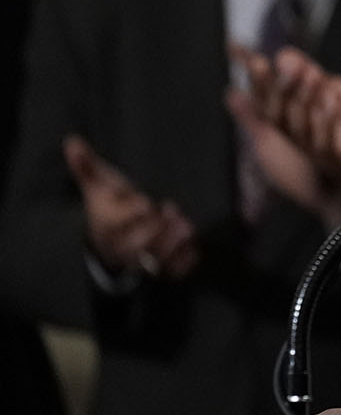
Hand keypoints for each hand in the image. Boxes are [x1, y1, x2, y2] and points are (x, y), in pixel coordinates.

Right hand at [63, 134, 198, 280]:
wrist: (109, 242)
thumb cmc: (109, 206)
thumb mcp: (99, 184)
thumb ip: (87, 165)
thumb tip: (72, 141)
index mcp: (106, 224)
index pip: (115, 223)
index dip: (131, 214)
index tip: (146, 202)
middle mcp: (121, 246)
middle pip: (135, 246)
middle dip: (156, 231)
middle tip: (174, 213)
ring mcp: (139, 260)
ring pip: (153, 262)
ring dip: (172, 246)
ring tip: (188, 228)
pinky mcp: (157, 269)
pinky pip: (171, 273)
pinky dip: (184, 264)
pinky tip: (194, 248)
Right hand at [228, 47, 340, 218]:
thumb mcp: (336, 91)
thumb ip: (309, 75)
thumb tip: (284, 54)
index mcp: (294, 124)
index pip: (267, 102)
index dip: (260, 83)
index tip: (257, 59)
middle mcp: (299, 142)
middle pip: (277, 117)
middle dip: (277, 89)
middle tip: (284, 62)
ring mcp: (316, 156)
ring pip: (299, 130)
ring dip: (304, 99)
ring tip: (312, 74)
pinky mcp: (339, 164)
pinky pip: (325, 146)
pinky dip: (326, 120)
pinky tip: (331, 98)